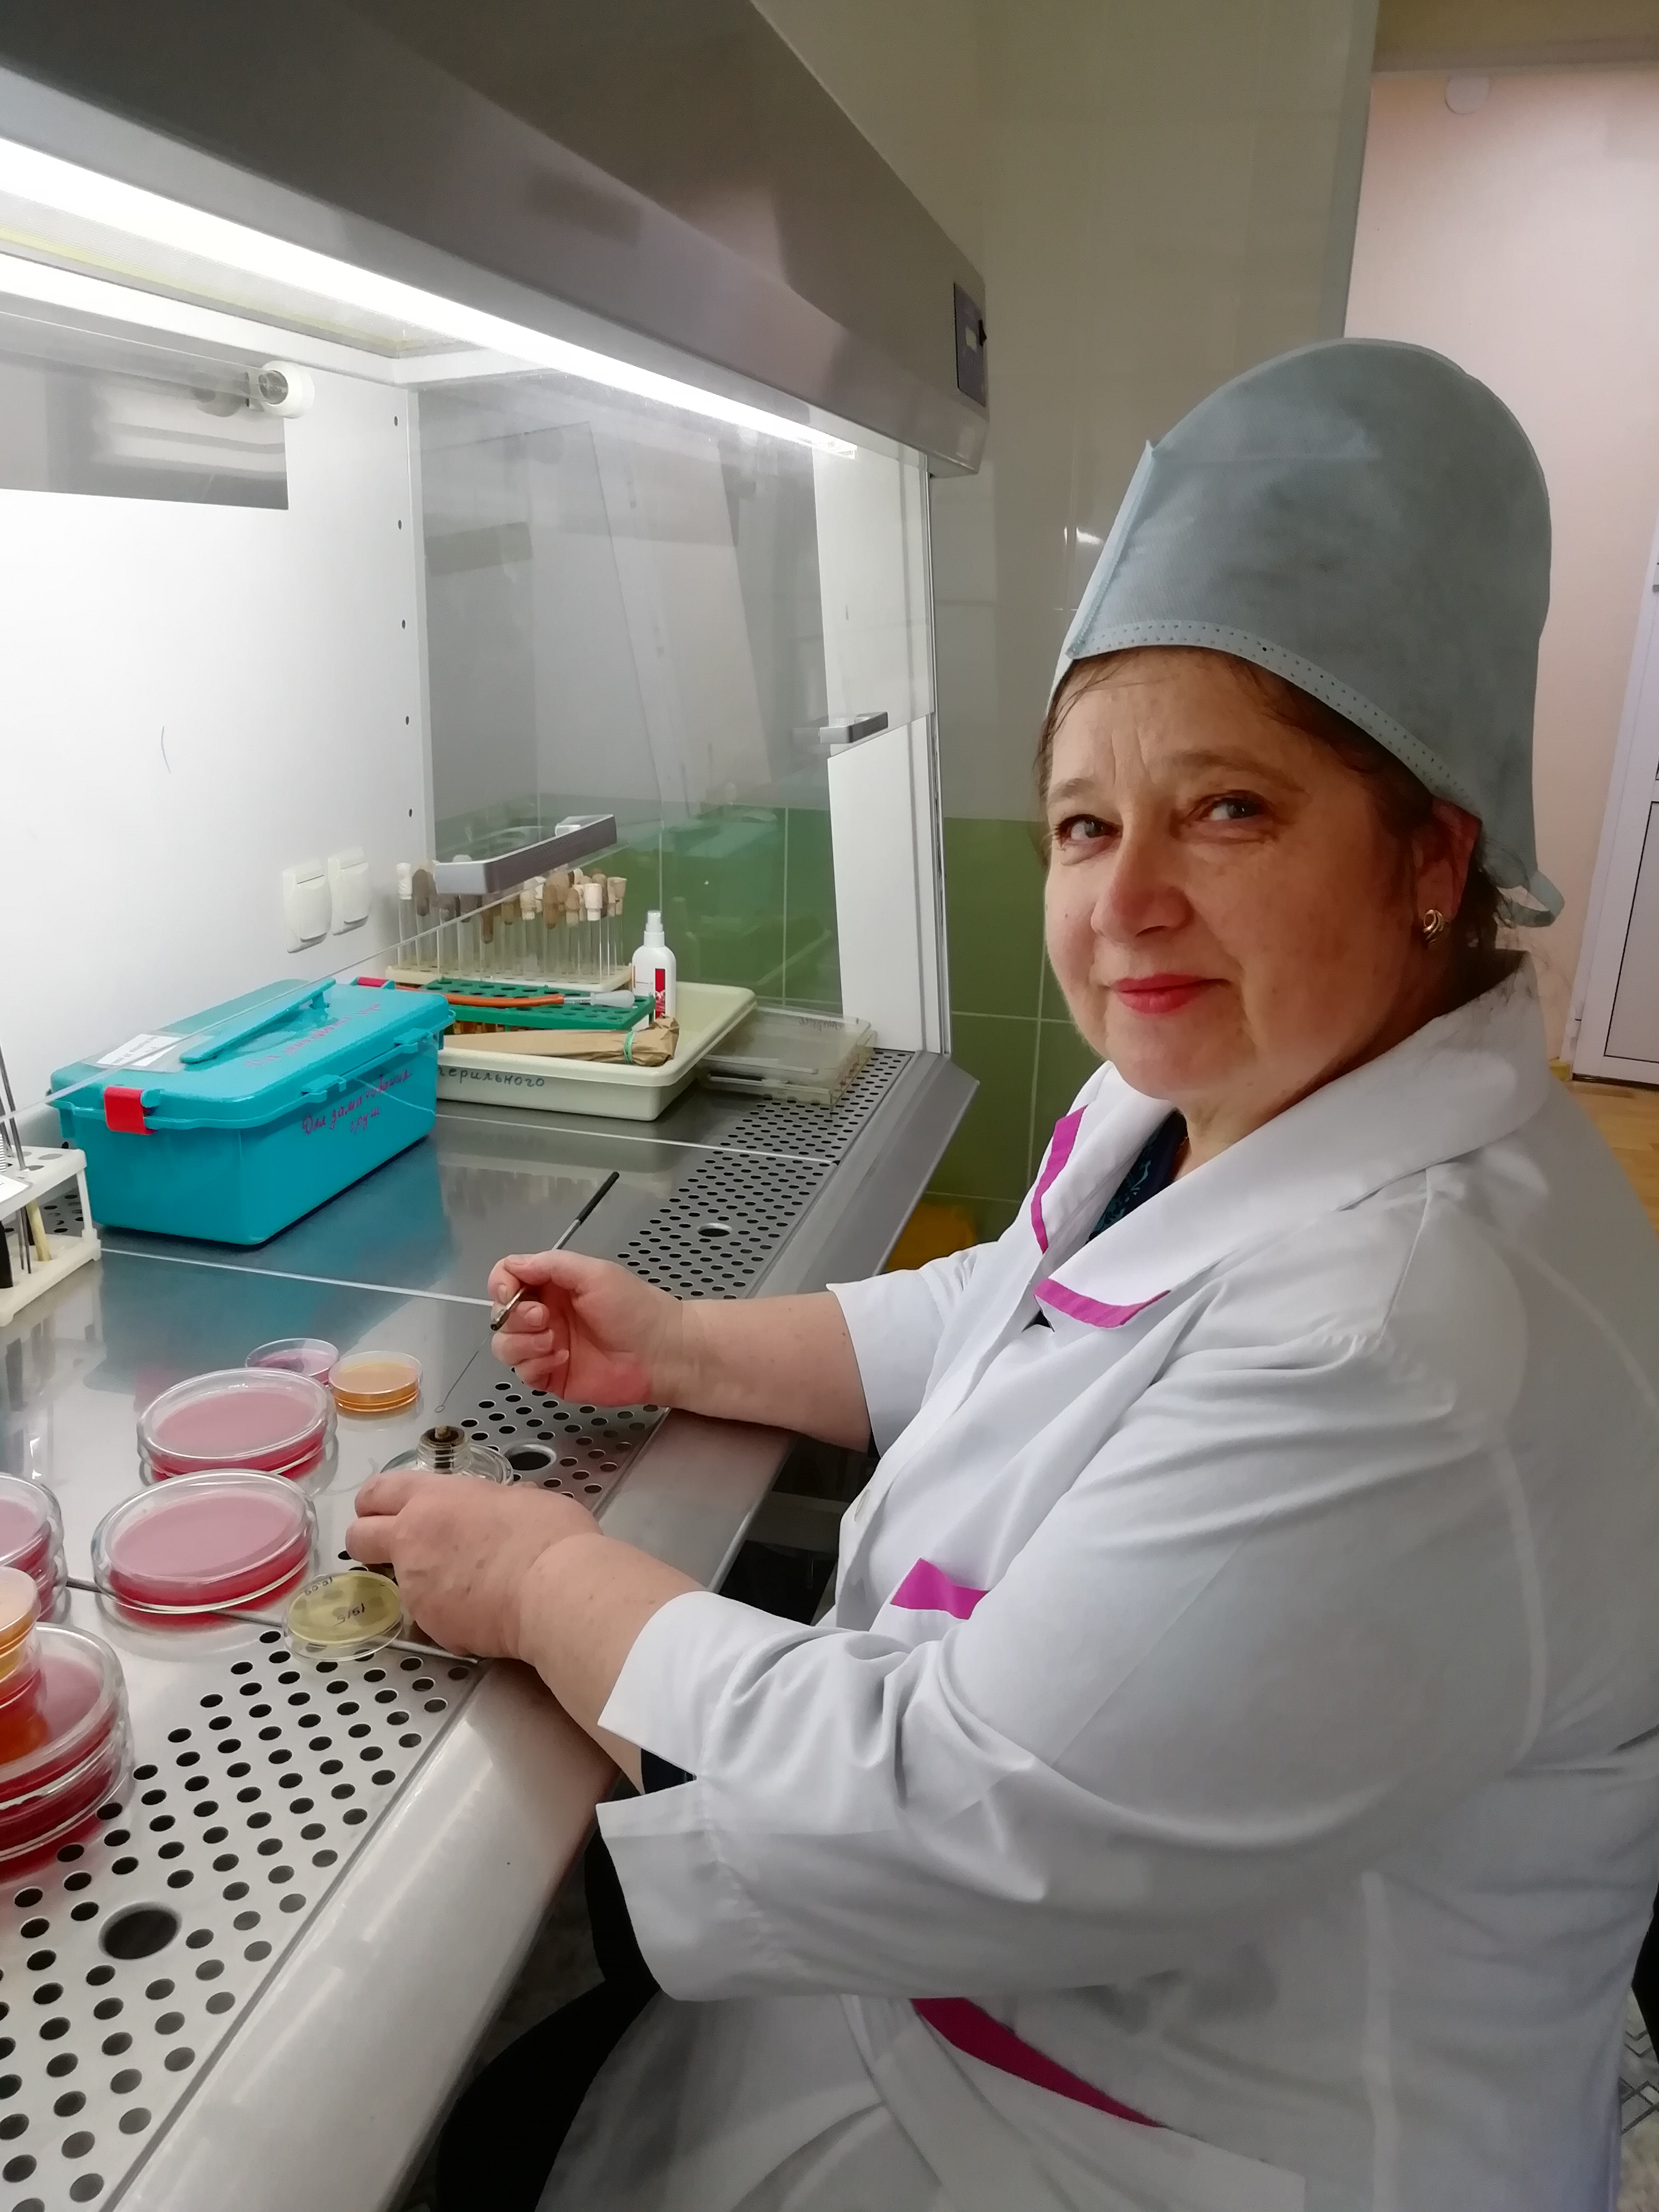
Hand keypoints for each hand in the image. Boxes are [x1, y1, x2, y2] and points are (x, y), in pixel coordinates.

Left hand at [347, 1470, 596, 1657]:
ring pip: (399, 1582)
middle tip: (395, 1547)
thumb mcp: (523, 1499)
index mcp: (434, 1498)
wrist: (553, 1590)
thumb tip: (497, 1512)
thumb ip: (493, 1504)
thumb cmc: (548, 1534)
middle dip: (368, 1540)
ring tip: (467, 1586)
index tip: (379, 1509)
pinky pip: (431, 1616)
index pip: (379, 1491)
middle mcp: (412, 1539)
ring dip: (421, 1581)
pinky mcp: (429, 1625)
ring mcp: (415, 1586)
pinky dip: (450, 1614)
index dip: (373, 1501)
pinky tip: (484, 1611)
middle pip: (359, 1537)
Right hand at [489, 1249, 684, 1404]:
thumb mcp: (594, 1273)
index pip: (507, 1278)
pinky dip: (535, 1364)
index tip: (512, 1293)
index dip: (501, 1285)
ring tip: (554, 1341)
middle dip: (515, 1317)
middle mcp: (545, 1314)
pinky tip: (562, 1359)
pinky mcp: (551, 1376)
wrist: (662, 1353)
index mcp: (552, 1285)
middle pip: (501, 1314)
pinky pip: (522, 1372)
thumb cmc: (634, 1308)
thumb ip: (550, 1265)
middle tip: (544, 1318)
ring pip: (505, 1345)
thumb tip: (512, 1266)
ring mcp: (545, 1346)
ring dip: (522, 1343)